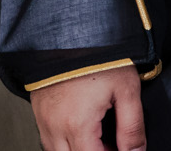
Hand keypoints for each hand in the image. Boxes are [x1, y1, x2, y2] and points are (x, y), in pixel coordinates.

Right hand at [29, 65, 144, 150]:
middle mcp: (54, 128)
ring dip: (78, 150)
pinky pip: (48, 140)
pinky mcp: (38, 112)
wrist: (73, 32)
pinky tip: (81, 131)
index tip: (122, 148)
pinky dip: (64, 143)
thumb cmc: (101, 57)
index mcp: (77, 125)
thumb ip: (132, 127)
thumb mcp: (127, 90)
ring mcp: (43, 121)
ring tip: (98, 137)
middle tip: (112, 144)